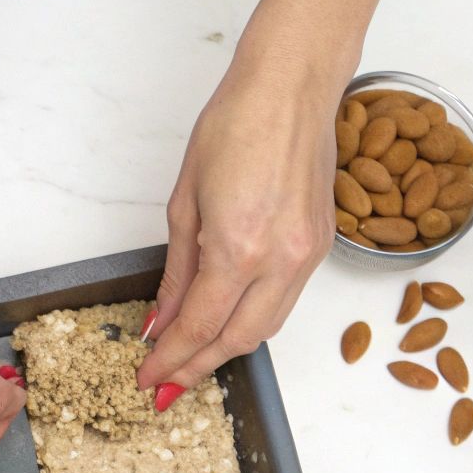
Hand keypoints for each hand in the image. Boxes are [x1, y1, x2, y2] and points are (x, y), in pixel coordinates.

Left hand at [137, 61, 340, 394]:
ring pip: (267, 327)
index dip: (170, 359)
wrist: (292, 87)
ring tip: (192, 361)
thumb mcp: (184, 202)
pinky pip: (286, 300)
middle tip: (165, 384)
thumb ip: (177, 270)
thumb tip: (163, 318)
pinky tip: (228, 320)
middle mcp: (282, 259)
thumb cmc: (234, 125)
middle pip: (238, 340)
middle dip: (198, 368)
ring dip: (228, 349)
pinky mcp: (323, 245)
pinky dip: (254, 318)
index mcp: (239, 248)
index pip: (199, 326)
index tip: (148, 377)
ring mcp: (308, 255)